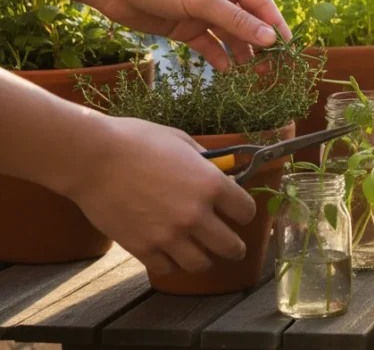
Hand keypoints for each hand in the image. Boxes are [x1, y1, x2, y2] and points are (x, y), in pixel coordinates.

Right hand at [65, 116, 256, 275]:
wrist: (91, 158)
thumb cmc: (136, 141)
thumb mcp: (180, 140)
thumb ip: (205, 160)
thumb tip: (220, 171)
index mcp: (211, 185)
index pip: (246, 212)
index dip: (244, 213)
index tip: (238, 214)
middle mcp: (195, 214)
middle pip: (231, 247)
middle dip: (234, 247)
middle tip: (230, 246)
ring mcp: (169, 235)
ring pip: (201, 264)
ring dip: (203, 258)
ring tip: (199, 252)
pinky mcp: (142, 248)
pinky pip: (166, 269)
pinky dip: (170, 264)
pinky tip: (167, 253)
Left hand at [90, 0, 290, 69]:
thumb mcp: (202, 0)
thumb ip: (236, 21)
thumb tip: (271, 40)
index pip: (261, 4)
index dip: (276, 26)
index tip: (289, 50)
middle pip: (248, 22)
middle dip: (260, 44)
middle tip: (272, 70)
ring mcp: (203, 11)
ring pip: (230, 35)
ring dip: (241, 53)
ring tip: (252, 76)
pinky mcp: (186, 26)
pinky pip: (209, 44)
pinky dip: (218, 57)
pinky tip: (227, 71)